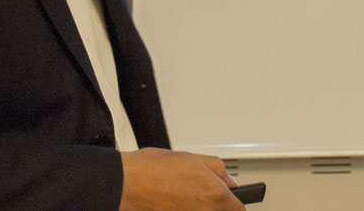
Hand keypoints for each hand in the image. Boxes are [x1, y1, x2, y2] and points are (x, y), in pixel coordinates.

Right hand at [119, 147, 242, 210]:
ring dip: (199, 208)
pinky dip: (185, 210)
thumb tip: (228, 181)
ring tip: (183, 198)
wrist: (125, 185)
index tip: (230, 199)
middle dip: (215, 205)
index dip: (234, 202)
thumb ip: (217, 170)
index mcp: (215, 196)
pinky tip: (173, 204)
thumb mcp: (191, 158)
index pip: (238, 209)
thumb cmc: (151, 170)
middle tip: (199, 194)